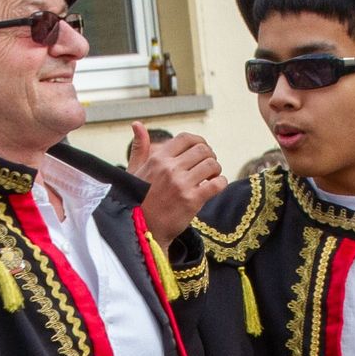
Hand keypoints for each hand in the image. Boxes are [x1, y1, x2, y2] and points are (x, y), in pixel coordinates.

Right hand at [128, 123, 224, 237]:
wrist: (140, 231)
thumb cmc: (136, 201)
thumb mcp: (133, 171)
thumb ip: (139, 148)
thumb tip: (137, 124)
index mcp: (157, 158)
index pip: (186, 138)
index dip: (199, 141)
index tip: (201, 151)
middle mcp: (170, 168)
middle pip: (202, 149)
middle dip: (210, 156)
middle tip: (208, 167)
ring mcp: (181, 184)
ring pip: (212, 164)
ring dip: (216, 170)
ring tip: (211, 178)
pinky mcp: (191, 200)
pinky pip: (217, 184)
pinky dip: (221, 183)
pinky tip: (215, 187)